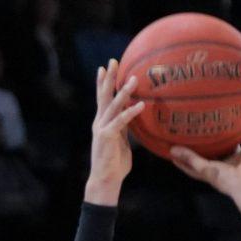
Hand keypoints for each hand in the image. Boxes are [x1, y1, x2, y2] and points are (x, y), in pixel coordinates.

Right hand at [84, 62, 144, 204]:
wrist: (105, 180)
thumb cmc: (115, 164)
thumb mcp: (121, 142)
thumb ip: (124, 129)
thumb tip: (131, 119)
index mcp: (103, 122)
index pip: (102, 99)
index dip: (102, 83)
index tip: (104, 68)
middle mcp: (100, 122)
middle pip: (104, 95)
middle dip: (108, 78)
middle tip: (112, 61)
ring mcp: (102, 128)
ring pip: (113, 105)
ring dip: (124, 91)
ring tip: (133, 79)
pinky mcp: (107, 136)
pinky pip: (122, 121)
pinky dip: (131, 112)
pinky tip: (140, 104)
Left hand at [170, 131, 240, 197]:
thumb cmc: (225, 180)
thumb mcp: (204, 168)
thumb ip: (190, 158)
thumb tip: (172, 150)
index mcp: (211, 170)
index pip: (193, 164)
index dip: (183, 158)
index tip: (173, 148)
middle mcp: (223, 164)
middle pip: (213, 152)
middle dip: (207, 143)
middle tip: (197, 128)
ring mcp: (237, 158)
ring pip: (232, 144)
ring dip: (229, 136)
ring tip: (223, 122)